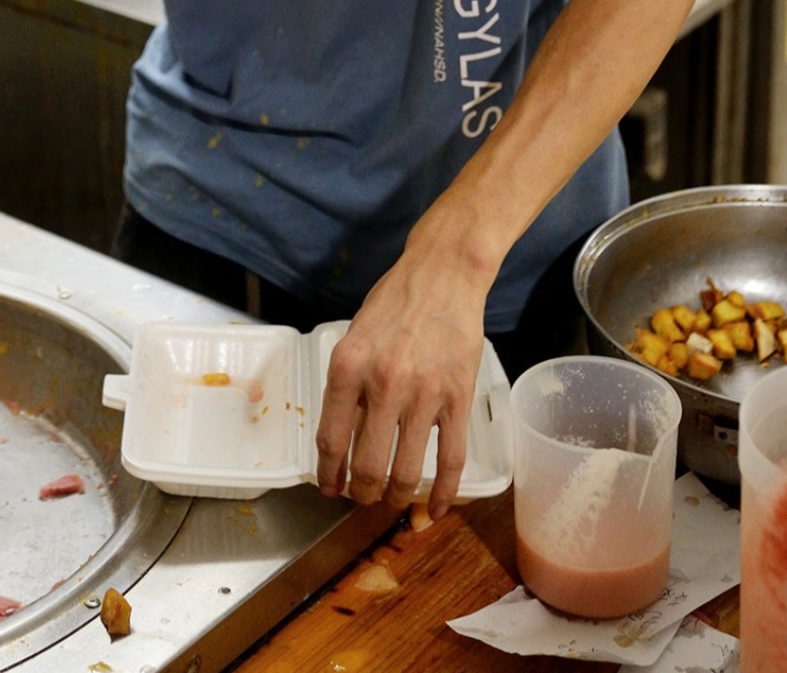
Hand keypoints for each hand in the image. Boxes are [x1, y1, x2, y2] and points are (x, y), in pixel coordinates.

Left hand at [314, 251, 486, 520]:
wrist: (442, 277)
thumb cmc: (393, 304)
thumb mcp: (352, 339)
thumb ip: (346, 387)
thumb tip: (342, 437)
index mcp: (347, 369)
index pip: (331, 440)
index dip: (328, 474)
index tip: (329, 489)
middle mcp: (383, 386)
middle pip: (367, 464)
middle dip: (361, 492)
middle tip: (361, 498)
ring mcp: (424, 396)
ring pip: (407, 470)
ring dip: (395, 496)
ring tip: (390, 501)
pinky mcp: (457, 399)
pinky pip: (451, 458)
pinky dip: (445, 491)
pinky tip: (438, 508)